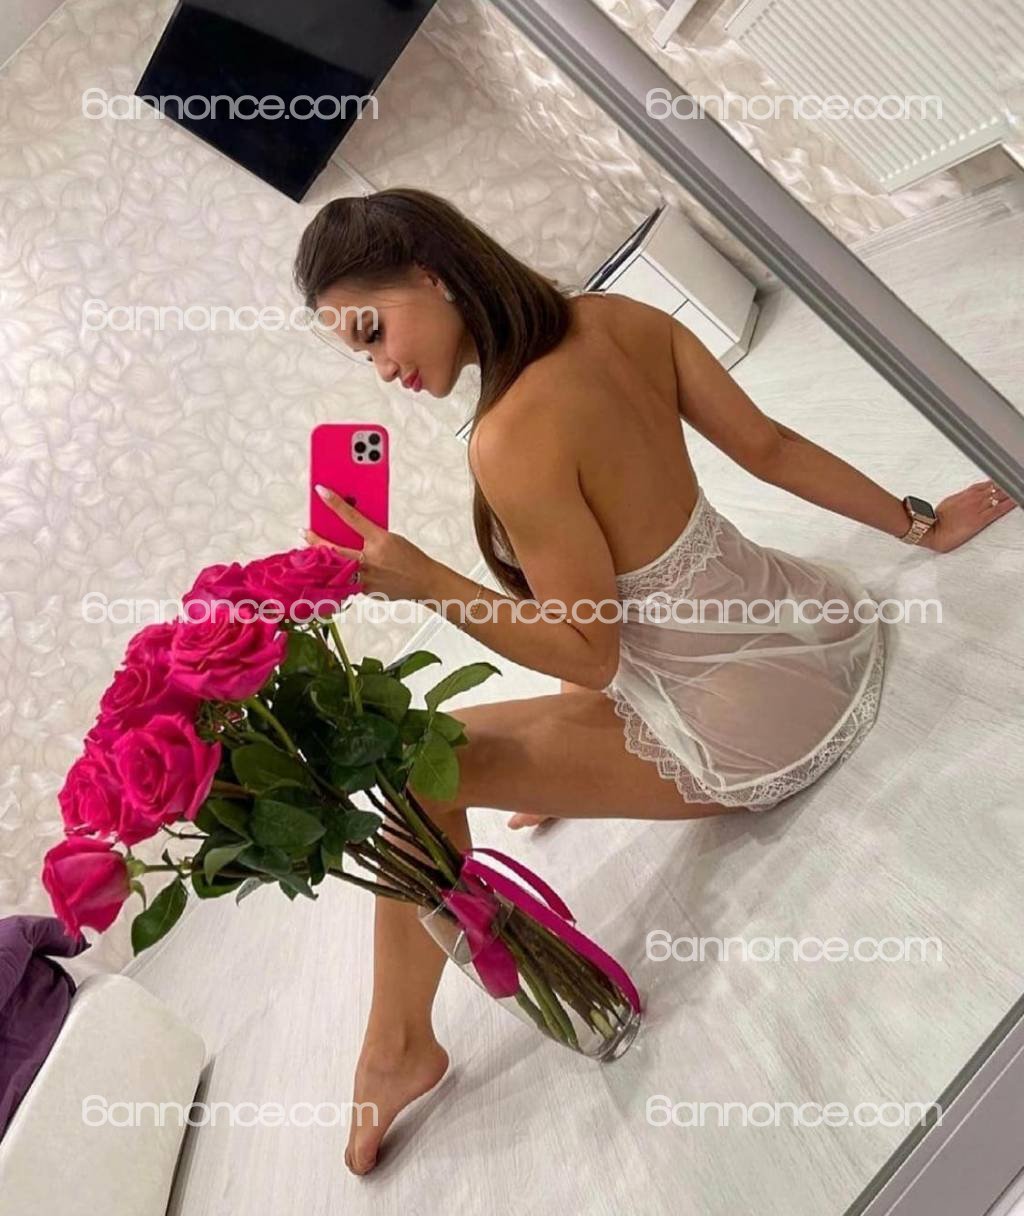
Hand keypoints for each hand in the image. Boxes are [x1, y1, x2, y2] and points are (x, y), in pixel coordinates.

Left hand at [303, 485, 436, 601]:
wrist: (425, 582)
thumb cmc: (410, 558)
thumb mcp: (392, 538)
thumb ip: (372, 534)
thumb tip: (351, 528)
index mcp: (379, 541)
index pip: (352, 517)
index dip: (334, 502)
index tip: (321, 491)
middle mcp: (370, 560)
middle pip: (334, 549)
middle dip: (316, 540)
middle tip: (305, 531)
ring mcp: (366, 578)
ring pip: (336, 568)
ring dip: (321, 559)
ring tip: (311, 553)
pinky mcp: (366, 591)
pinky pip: (347, 581)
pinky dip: (339, 573)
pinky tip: (332, 570)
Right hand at [922, 479, 1018, 552]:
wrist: (932, 530)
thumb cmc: (937, 519)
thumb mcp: (949, 503)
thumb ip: (961, 499)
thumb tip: (967, 498)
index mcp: (966, 494)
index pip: (987, 484)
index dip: (998, 482)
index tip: (1007, 480)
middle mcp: (974, 498)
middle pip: (996, 488)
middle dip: (1007, 485)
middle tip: (1018, 481)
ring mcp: (978, 508)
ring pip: (1000, 496)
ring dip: (1011, 492)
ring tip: (1020, 487)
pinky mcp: (981, 519)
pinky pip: (999, 509)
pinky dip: (1010, 504)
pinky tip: (1017, 500)